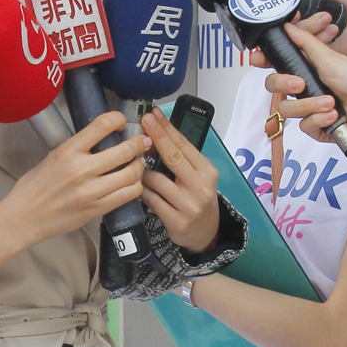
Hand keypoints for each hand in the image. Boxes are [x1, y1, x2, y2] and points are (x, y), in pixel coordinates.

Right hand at [4, 111, 149, 247]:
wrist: (24, 217)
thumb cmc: (34, 187)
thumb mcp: (52, 157)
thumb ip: (77, 148)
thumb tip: (100, 139)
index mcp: (68, 151)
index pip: (102, 125)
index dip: (119, 119)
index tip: (123, 122)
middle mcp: (81, 169)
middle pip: (124, 150)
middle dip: (139, 144)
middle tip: (143, 142)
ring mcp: (90, 191)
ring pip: (131, 174)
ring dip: (139, 166)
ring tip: (138, 164)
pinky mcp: (96, 209)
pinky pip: (127, 195)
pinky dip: (135, 187)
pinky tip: (132, 184)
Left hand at [140, 107, 220, 251]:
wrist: (206, 232)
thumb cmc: (198, 198)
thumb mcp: (198, 176)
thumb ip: (182, 158)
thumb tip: (157, 134)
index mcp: (207, 171)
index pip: (185, 144)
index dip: (167, 128)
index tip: (153, 114)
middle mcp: (200, 187)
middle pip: (173, 157)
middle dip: (156, 137)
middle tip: (143, 122)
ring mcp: (189, 205)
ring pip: (157, 180)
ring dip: (144, 171)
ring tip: (139, 169)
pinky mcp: (176, 221)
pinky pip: (151, 200)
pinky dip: (142, 191)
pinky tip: (139, 187)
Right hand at [262, 25, 346, 146]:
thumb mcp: (330, 58)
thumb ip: (305, 42)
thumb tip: (288, 25)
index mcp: (309, 69)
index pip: (278, 66)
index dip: (266, 64)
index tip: (259, 60)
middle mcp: (308, 88)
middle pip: (276, 89)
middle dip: (286, 86)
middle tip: (301, 85)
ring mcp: (312, 109)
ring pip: (288, 110)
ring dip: (309, 106)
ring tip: (330, 103)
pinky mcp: (318, 128)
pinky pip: (304, 127)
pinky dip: (319, 121)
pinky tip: (334, 116)